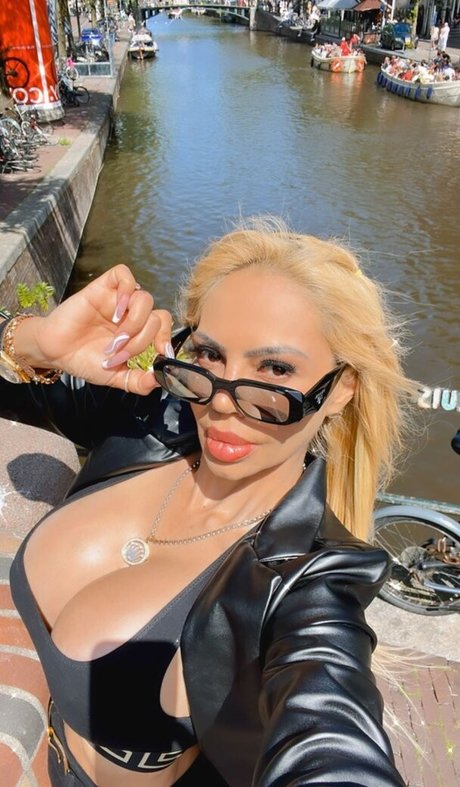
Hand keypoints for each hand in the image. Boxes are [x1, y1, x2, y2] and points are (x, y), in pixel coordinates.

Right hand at [22, 265, 172, 394]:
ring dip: (134, 324)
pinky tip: (115, 313)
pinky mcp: (101, 288)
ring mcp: (117, 300)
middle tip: (118, 354)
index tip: (161, 354)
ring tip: (115, 340)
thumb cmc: (84, 360)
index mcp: (138, 331)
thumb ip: (138, 382)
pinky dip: (126, 291)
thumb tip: (159, 380)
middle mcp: (130, 313)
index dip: (166, 337)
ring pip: (144, 299)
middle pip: (156, 316)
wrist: (56, 353)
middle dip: (140, 341)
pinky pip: (123, 274)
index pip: (163, 324)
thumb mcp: (116, 377)